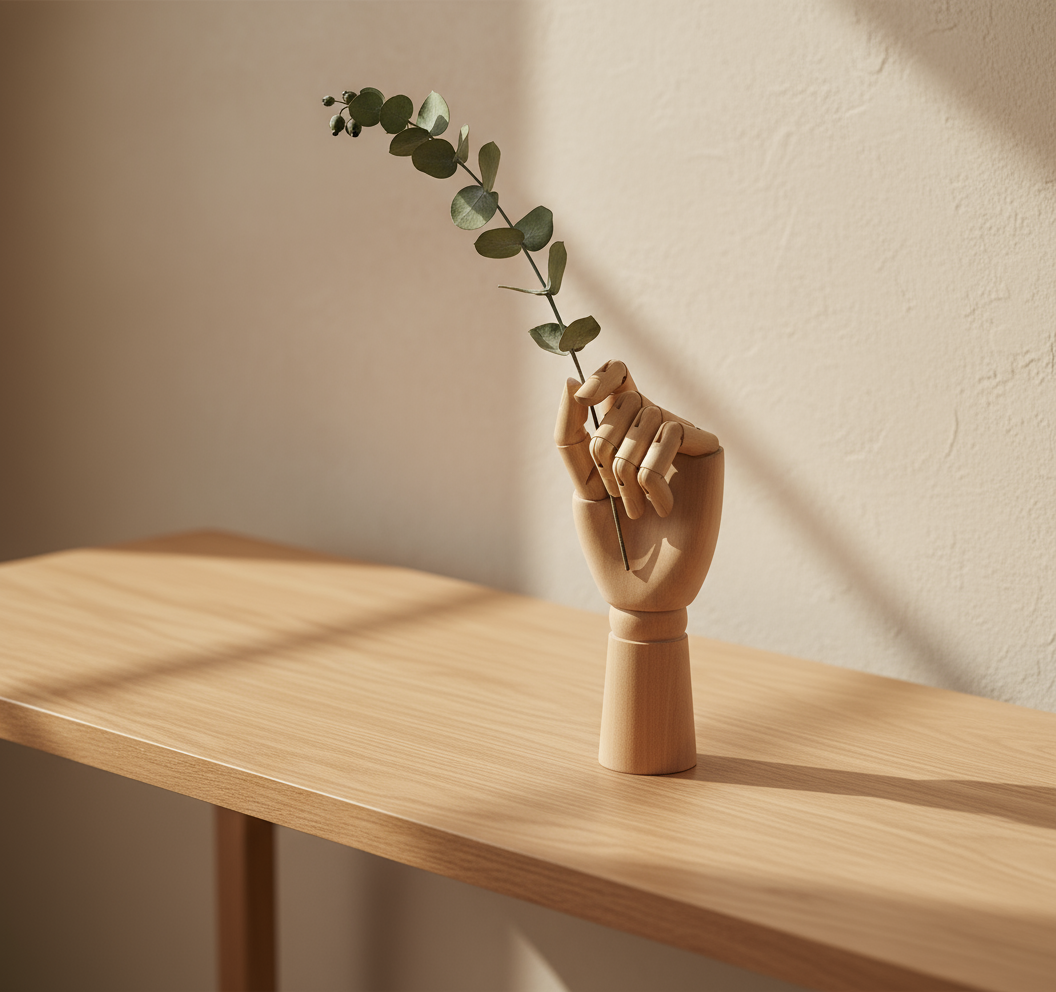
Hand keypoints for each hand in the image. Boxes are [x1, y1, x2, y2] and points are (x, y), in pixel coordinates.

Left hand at [555, 360, 723, 612]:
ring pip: (647, 415)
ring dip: (628, 468)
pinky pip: (672, 431)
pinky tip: (661, 507)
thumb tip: (570, 380)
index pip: (617, 376)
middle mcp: (654, 429)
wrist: (640, 587)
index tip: (583, 396)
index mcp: (622, 431)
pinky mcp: (707, 450)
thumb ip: (573, 435)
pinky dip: (654, 475)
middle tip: (610, 490)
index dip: (601, 375)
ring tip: (634, 508)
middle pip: (625, 399)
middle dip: (605, 444)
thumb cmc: (610, 539)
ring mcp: (682, 439)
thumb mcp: (582, 481)